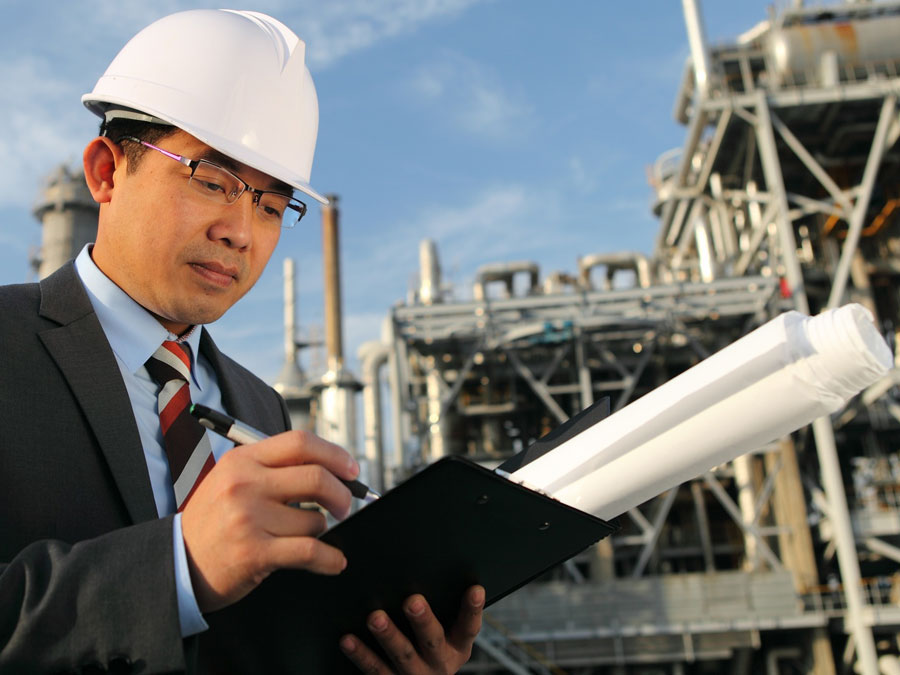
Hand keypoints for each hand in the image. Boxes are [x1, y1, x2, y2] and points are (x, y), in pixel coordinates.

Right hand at [180, 430, 357, 612]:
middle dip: (342, 493)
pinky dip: (331, 559)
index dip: (334, 454)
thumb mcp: (232, 479)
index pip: (300, 443)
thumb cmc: (213, 521)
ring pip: (315, 520)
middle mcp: (244, 485)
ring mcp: (248, 518)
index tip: (351, 469)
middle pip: (316, 477)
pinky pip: (310, 551)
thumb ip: (274, 468)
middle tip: (346, 505)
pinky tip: (334, 561)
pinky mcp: (254, 553)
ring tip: (306, 537)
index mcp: (242, 460)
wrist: (178, 562)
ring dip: (321, 531)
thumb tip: (331, 469)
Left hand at [339, 585, 484, 673]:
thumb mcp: (447, 632)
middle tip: (412, 601)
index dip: (473, 609)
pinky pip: (375, 670)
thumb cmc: (431, 645)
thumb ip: (444, 607)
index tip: (475, 589)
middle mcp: (439, 663)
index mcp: (457, 646)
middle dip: (422, 620)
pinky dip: (361, 654)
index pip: (469, 627)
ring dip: (389, 636)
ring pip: (402, 655)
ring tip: (376, 618)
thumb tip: (432, 564)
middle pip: (432, 640)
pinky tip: (348, 640)